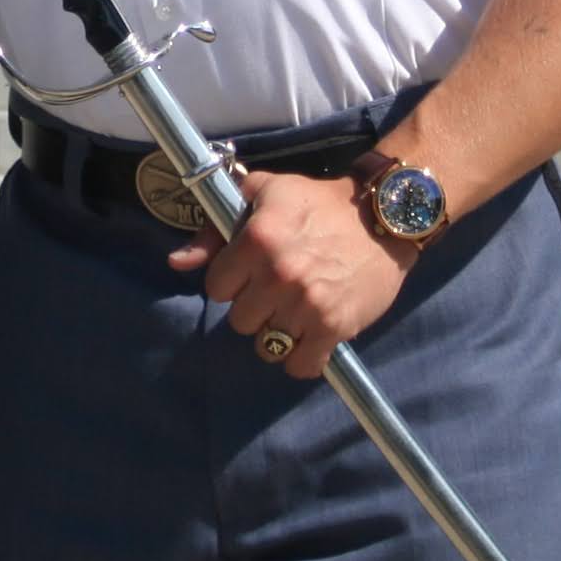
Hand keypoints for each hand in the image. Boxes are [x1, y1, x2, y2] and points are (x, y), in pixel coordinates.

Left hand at [168, 168, 414, 378]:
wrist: (383, 217)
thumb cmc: (317, 202)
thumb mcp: (262, 194)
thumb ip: (213, 230)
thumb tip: (176, 263)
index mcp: (256, 238)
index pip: (215, 288)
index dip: (231, 282)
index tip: (250, 274)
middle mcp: (277, 274)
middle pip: (239, 320)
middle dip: (255, 307)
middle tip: (278, 290)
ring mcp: (306, 304)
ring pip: (266, 346)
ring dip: (278, 333)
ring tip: (296, 311)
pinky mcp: (334, 327)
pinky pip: (300, 366)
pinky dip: (303, 358)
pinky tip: (311, 337)